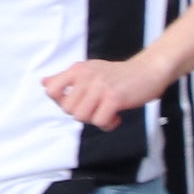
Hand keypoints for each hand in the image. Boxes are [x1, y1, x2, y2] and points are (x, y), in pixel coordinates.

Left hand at [41, 52, 171, 128]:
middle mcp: (86, 76)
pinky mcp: (114, 98)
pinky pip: (100, 121)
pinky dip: (108, 124)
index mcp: (78, 70)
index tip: (77, 101)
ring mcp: (100, 87)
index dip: (60, 101)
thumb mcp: (90, 70)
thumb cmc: (120, 75)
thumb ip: (66, 78)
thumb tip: (44, 83)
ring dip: (95, 119)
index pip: (51, 90)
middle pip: (67, 108)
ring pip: (82, 116)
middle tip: (97, 108)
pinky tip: (116, 116)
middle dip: (81, 113)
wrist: (149, 70)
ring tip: (107, 112)